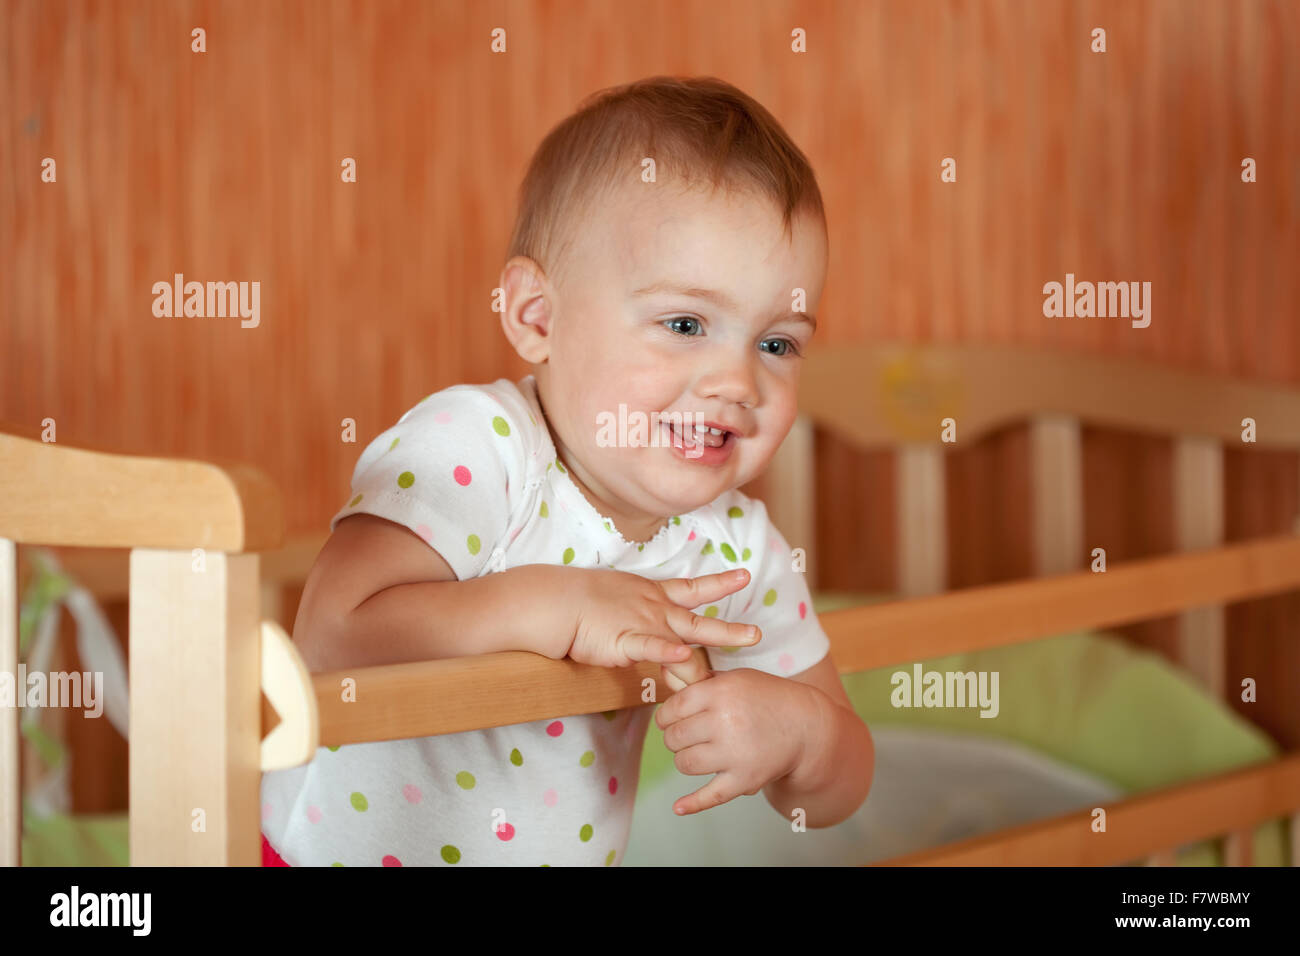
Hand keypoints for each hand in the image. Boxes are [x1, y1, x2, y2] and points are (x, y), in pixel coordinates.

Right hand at [569, 567, 760, 684]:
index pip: (693, 589)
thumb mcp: (619, 600)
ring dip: (716, 644)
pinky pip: (649, 646)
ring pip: (686, 637)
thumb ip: (638, 615)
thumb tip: (649, 628)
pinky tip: (682, 655)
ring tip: (741, 648)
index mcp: (653, 596)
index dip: (720, 583)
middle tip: (757, 635)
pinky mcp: (623, 641)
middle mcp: (655, 609)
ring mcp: (642, 624)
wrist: (556, 601)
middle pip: (700, 622)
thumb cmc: (581, 601)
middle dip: (731, 629)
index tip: (744, 576)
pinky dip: (667, 651)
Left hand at [655, 667, 820, 815]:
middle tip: (685, 735)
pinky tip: (679, 807)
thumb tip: (664, 679)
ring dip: (685, 759)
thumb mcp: (736, 678)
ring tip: (697, 751)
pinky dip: (692, 804)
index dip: (667, 715)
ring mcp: (735, 753)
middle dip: (675, 736)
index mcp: (721, 692)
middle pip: (675, 737)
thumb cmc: (766, 698)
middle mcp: (725, 722)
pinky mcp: (745, 779)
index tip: (671, 718)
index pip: (673, 708)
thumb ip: (701, 682)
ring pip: (685, 763)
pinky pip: (711, 796)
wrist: (806, 726)